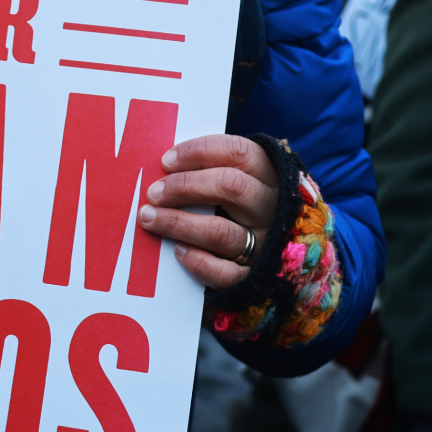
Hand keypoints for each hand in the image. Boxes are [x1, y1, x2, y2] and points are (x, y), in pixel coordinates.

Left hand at [135, 134, 278, 289]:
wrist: (283, 270)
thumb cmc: (248, 215)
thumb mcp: (245, 187)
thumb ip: (215, 174)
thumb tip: (167, 168)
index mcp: (272, 179)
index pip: (240, 153)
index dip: (200, 152)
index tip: (166, 161)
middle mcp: (273, 210)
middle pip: (231, 186)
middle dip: (185, 186)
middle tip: (154, 192)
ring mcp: (267, 246)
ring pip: (220, 232)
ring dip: (178, 223)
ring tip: (149, 218)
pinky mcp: (256, 279)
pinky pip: (226, 273)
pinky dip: (199, 262)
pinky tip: (179, 252)